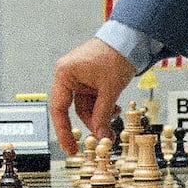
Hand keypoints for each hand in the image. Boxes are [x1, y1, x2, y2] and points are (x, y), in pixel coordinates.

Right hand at [48, 38, 136, 154]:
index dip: (63, 130)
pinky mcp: (88, 80)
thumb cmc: (115, 55)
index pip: (59, 108)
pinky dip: (103, 108)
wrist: (129, 41)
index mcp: (65, 74)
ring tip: (114, 116)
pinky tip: (114, 108)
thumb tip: (100, 135)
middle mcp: (68, 76)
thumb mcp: (109, 89)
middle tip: (100, 138)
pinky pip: (92, 101)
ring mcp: (78, 78)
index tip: (69, 147)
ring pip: (85, 107)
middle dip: (90, 123)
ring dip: (100, 115)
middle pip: (74, 109)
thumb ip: (102, 115)